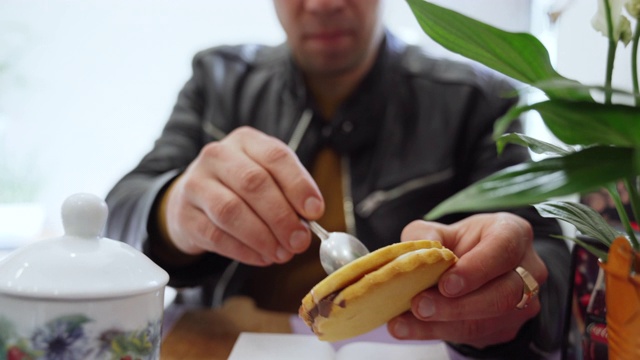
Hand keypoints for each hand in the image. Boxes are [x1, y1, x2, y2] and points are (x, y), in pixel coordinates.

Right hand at [162, 126, 323, 265]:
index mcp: (245, 141)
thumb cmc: (240, 188)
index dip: (298, 185)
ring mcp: (196, 184)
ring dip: (262, 237)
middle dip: (282, 216)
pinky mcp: (184, 215)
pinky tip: (262, 257)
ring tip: (282, 253)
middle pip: (253, 183)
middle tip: (299, 241)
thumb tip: (308, 220)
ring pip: (231, 211)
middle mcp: (217, 156)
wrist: (192, 200)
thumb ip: (289, 194)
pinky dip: (244, 251)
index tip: (315, 211)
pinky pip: (216, 235)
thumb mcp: (267, 178)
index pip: (275, 156)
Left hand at [387, 213, 547, 348]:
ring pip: (488, 320)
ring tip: (405, 322)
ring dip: (443, 324)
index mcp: (513, 233)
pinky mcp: (508, 327)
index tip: (445, 284)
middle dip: (457, 305)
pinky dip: (439, 332)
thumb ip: (425, 235)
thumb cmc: (459, 244)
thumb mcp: (439, 230)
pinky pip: (477, 336)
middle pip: (502, 293)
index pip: (504, 249)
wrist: (470, 267)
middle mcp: (528, 269)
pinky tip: (411, 328)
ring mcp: (523, 302)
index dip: (475, 269)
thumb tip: (417, 250)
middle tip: (420, 306)